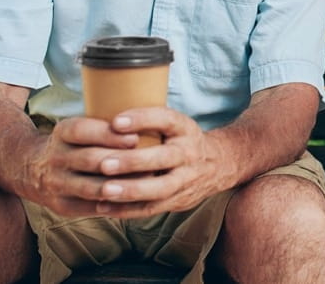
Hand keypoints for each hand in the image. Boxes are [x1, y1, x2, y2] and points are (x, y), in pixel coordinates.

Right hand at [22, 115, 143, 216]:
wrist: (31, 168)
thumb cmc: (73, 144)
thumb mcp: (80, 126)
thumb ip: (106, 126)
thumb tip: (149, 123)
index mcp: (63, 132)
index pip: (84, 131)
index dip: (109, 135)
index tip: (135, 137)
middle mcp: (56, 157)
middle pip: (90, 159)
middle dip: (120, 161)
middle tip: (149, 163)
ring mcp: (56, 183)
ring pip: (90, 186)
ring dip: (119, 186)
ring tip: (145, 184)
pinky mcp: (61, 205)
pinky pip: (89, 208)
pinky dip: (111, 205)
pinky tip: (132, 202)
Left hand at [82, 107, 235, 218]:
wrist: (220, 164)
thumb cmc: (182, 140)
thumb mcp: (174, 124)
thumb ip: (148, 121)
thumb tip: (104, 114)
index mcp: (184, 128)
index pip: (166, 119)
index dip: (142, 119)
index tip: (115, 122)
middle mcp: (188, 153)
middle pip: (163, 158)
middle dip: (133, 162)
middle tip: (104, 164)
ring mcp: (186, 179)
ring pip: (160, 188)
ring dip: (131, 190)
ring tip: (104, 190)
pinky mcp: (180, 200)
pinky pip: (153, 208)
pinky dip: (128, 210)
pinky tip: (104, 207)